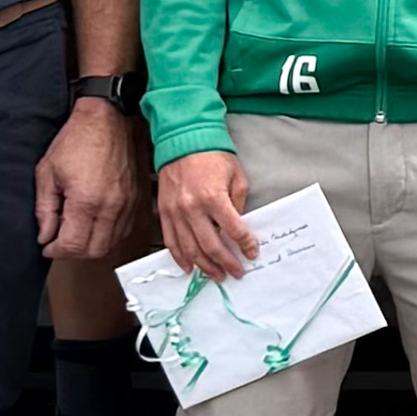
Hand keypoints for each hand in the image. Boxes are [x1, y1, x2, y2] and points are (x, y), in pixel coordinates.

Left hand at [38, 94, 138, 261]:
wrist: (107, 119)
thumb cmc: (78, 139)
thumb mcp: (47, 172)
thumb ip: (44, 209)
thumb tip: (45, 235)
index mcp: (86, 200)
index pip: (73, 245)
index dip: (56, 251)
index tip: (48, 246)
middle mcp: (111, 206)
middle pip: (95, 250)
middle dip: (74, 252)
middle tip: (61, 241)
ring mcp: (128, 204)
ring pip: (112, 243)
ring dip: (92, 245)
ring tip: (77, 232)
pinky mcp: (137, 199)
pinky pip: (125, 230)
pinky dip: (109, 234)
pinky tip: (95, 224)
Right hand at [155, 149, 259, 282]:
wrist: (183, 140)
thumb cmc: (213, 156)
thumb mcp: (236, 177)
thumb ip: (238, 204)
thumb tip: (238, 228)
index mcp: (213, 198)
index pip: (233, 230)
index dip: (245, 245)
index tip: (252, 253)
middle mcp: (192, 208)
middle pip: (211, 245)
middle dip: (226, 263)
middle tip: (236, 272)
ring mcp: (175, 212)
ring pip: (190, 248)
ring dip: (204, 266)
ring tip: (217, 275)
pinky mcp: (164, 212)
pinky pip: (171, 240)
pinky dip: (180, 257)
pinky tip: (190, 267)